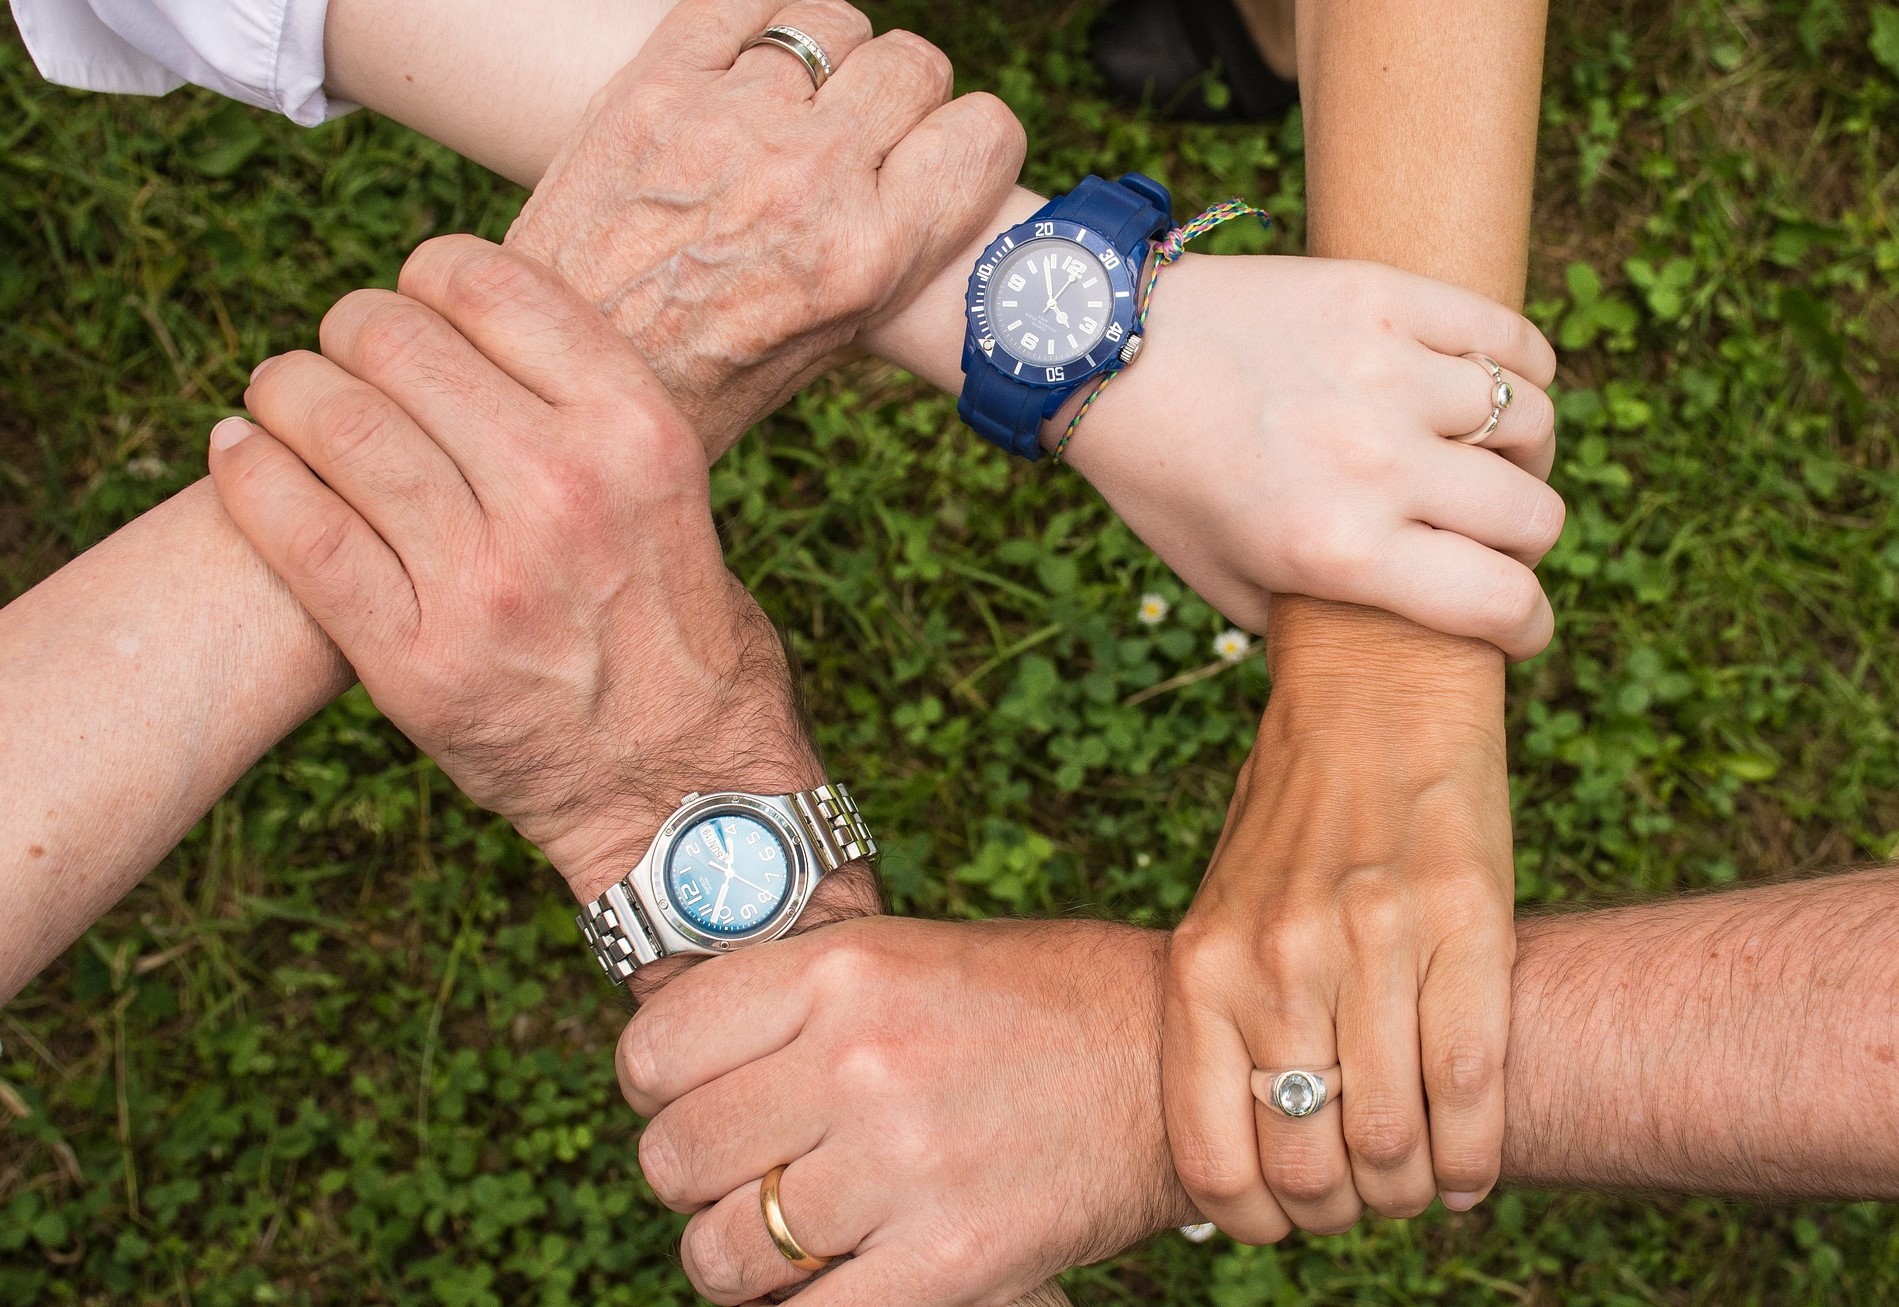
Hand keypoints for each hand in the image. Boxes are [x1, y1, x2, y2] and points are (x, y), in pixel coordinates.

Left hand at [206, 237, 824, 902]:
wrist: (684, 788)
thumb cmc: (676, 630)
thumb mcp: (669, 491)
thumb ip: (581, 408)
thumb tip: (452, 327)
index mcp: (637, 433)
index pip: (485, 283)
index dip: (425, 276)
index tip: (412, 303)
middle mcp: (563, 491)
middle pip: (394, 341)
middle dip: (347, 333)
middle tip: (340, 359)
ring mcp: (484, 580)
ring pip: (332, 422)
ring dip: (284, 392)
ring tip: (281, 402)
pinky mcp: (414, 661)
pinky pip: (295, 529)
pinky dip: (246, 472)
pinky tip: (238, 451)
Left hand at [505, 0, 1023, 454]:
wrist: (557, 378)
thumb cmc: (697, 378)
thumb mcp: (828, 344)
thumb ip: (890, 249)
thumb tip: (924, 173)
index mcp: (866, 257)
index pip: (984, 134)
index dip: (969, 142)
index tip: (940, 158)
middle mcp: (808, 180)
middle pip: (914, 66)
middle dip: (900, 98)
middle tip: (859, 138)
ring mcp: (728, 123)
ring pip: (832, 24)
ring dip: (824, 60)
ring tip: (792, 108)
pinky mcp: (654, 83)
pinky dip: (755, 21)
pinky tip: (742, 68)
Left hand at [619, 918, 1195, 1305]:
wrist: (1174, 1070)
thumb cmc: (1035, 1004)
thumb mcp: (904, 955)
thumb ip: (790, 1004)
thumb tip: (672, 1074)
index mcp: (842, 970)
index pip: (652, 1050)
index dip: (657, 1088)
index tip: (691, 1099)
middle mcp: (861, 1061)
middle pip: (674, 1158)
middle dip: (696, 1177)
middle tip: (749, 1171)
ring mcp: (904, 1165)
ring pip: (722, 1253)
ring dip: (739, 1256)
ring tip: (789, 1234)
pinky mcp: (950, 1261)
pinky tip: (831, 1281)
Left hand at [1034, 250, 1564, 657]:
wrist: (1108, 351)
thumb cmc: (1162, 477)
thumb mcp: (1222, 579)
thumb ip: (1313, 620)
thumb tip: (1393, 642)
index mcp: (1337, 548)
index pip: (1498, 601)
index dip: (1527, 627)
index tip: (1521, 628)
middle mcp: (1375, 463)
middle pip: (1532, 516)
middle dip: (1525, 544)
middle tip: (1494, 539)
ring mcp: (1388, 371)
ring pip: (1531, 419)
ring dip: (1521, 452)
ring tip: (1487, 459)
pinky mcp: (1386, 296)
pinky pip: (1507, 337)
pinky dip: (1523, 368)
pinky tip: (1502, 388)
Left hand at [1163, 603, 1515, 1238]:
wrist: (1373, 683)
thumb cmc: (1295, 816)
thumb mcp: (1226, 910)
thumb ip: (1232, 1015)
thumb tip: (1262, 1146)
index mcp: (1202, 965)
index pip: (1209, 1154)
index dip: (1253, 1221)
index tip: (1282, 1225)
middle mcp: (1277, 962)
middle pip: (1310, 1166)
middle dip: (1343, 1213)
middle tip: (1364, 1204)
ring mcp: (1370, 943)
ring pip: (1395, 1143)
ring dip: (1413, 1194)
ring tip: (1421, 1188)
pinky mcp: (1464, 920)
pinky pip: (1474, 1085)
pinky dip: (1477, 1155)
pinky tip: (1471, 1170)